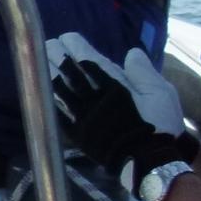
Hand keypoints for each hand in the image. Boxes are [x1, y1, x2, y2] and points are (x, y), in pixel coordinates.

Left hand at [47, 32, 192, 182]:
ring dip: (50, 76)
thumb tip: (131, 52)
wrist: (149, 161)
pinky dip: (51, 103)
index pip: (89, 61)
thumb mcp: (161, 92)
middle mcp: (94, 99)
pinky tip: (42, 94)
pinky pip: (60, 115)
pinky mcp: (79, 135)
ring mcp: (84, 117)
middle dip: (57, 57)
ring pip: (61, 92)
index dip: (75, 48)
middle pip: (70, 74)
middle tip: (47, 45)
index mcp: (113, 86)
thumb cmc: (159, 125)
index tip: (65, 38)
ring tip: (39, 64)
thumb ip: (143, 72)